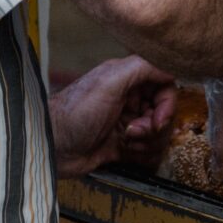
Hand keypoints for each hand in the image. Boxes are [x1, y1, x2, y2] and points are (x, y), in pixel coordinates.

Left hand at [51, 58, 177, 179]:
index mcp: (126, 79)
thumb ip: (141, 67)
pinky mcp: (123, 145)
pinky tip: (126, 153)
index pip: (164, 86)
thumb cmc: (74, 113)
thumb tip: (170, 68)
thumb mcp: (109, 81)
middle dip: (155, 126)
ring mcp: (127, 123)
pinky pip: (148, 151)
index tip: (159, 118)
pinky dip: (143, 155)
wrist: (52, 147)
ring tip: (127, 143)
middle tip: (135, 132)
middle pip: (164, 112)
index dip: (167, 104)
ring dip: (149, 142)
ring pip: (158, 134)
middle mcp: (128, 99)